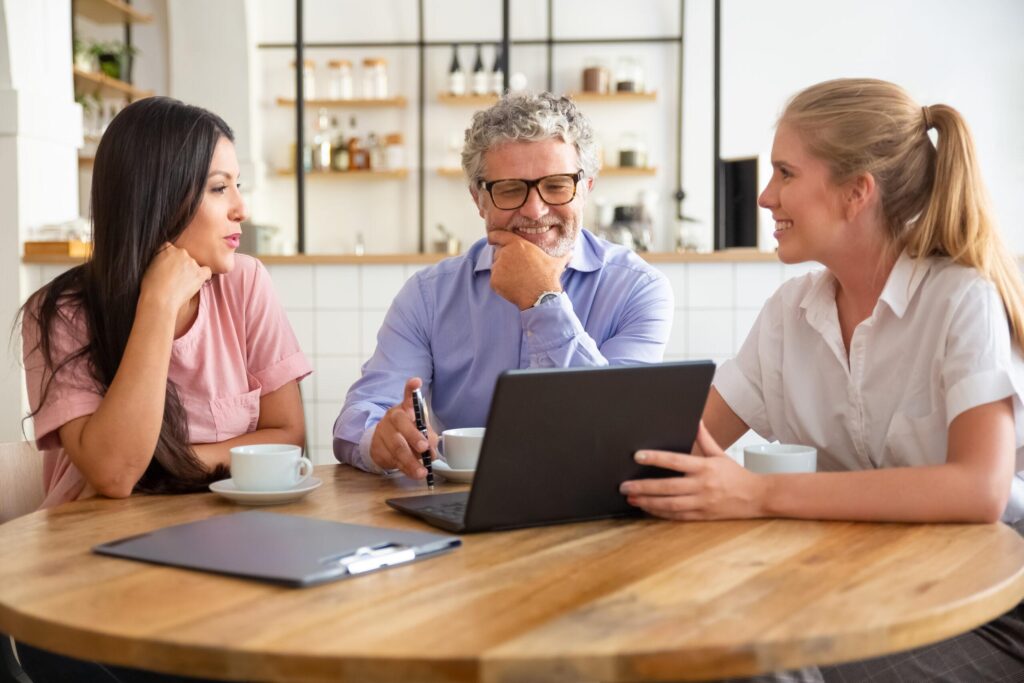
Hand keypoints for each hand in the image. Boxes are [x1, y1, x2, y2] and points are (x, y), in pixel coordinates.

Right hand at [140, 243, 211, 312]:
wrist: (159, 299)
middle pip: (184, 256)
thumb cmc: (151, 287)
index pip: (172, 249)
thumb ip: (160, 260)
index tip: (169, 268)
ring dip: (190, 272)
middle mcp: (180, 252)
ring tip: (182, 284)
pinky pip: (206, 271)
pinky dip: (203, 276)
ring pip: (194, 264)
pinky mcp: (199, 273)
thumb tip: (166, 263)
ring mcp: (191, 262)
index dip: (171, 260)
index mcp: (166, 248)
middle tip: (176, 278)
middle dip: (181, 265)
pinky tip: (197, 282)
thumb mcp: (150, 267)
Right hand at [369, 377, 438, 477]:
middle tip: (424, 448)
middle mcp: (392, 418)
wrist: (381, 442)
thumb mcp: (420, 430)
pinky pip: (392, 460)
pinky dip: (405, 468)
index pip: (408, 397)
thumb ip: (429, 436)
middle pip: (402, 424)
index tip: (416, 381)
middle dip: (414, 437)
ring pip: (397, 447)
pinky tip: (413, 473)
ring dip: (411, 461)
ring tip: (422, 471)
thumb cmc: (406, 432)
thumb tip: (432, 448)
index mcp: (405, 409)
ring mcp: (382, 432)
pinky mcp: (377, 448)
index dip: (411, 389)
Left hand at [487, 230, 566, 309]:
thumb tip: (572, 251)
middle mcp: (505, 253)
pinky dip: (501, 284)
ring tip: (518, 279)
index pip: (498, 235)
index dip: (494, 236)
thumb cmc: (548, 277)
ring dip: (503, 271)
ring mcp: (498, 267)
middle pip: (498, 253)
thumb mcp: (557, 262)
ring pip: (496, 267)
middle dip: (505, 259)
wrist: (541, 296)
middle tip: (518, 269)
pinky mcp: (494, 280)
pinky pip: (495, 280)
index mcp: (518, 244)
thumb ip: (563, 254)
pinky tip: (514, 286)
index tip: (492, 238)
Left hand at [619, 422, 768, 520]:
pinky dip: (660, 513)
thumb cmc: (735, 474)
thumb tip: (697, 420)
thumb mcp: (719, 454)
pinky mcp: (702, 516)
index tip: (638, 456)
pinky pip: (677, 516)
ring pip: (670, 504)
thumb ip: (704, 438)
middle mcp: (702, 486)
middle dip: (644, 487)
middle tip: (624, 485)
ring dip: (648, 502)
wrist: (757, 497)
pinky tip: (647, 508)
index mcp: (705, 467)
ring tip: (631, 498)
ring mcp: (701, 502)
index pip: (675, 461)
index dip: (655, 458)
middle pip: (668, 487)